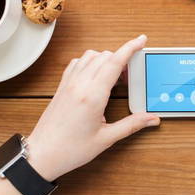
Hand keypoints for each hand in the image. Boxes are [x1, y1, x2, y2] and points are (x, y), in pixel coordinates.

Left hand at [27, 35, 159, 181]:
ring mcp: (69, 83)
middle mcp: (79, 85)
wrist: (43, 154)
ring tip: (116, 76)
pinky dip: (91, 62)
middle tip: (132, 74)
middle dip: (122, 58)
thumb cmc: (71, 149)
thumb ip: (132, 125)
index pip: (115, 62)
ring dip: (106, 59)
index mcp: (92, 96)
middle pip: (105, 56)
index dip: (130, 48)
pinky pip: (77, 63)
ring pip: (90, 56)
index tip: (141, 40)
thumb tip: (152, 118)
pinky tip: (96, 75)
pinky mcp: (62, 86)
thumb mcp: (107, 138)